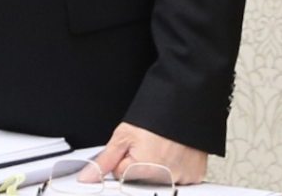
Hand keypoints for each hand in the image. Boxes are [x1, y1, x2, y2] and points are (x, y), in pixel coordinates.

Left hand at [90, 123, 207, 184]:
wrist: (186, 101)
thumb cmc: (156, 114)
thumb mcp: (124, 135)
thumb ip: (104, 161)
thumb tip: (86, 178)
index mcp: (142, 170)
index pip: (121, 175)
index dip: (124, 158)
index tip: (133, 145)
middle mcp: (164, 179)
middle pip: (141, 180)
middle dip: (141, 165)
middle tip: (150, 144)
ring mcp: (182, 178)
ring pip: (160, 179)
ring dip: (160, 167)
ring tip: (165, 146)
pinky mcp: (195, 176)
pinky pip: (181, 178)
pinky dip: (178, 167)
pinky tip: (177, 152)